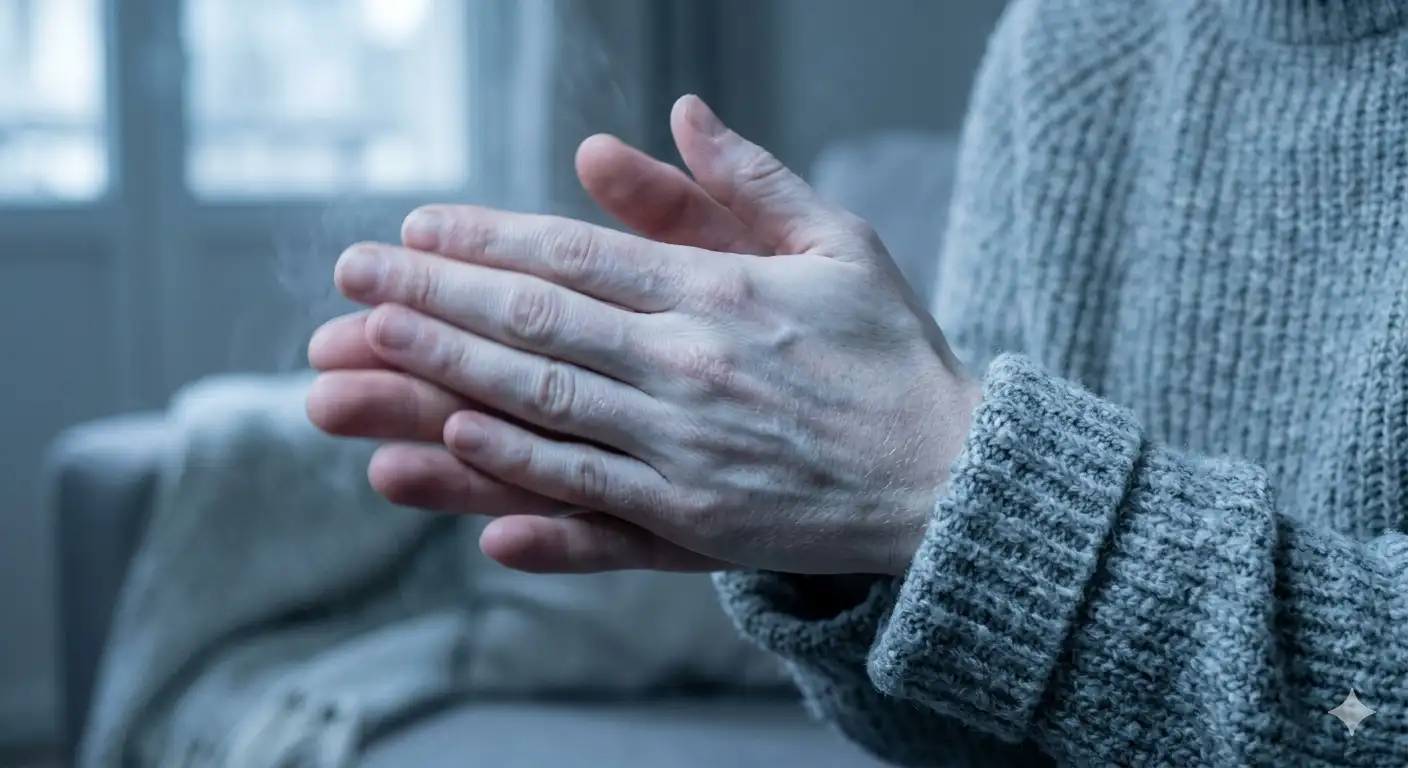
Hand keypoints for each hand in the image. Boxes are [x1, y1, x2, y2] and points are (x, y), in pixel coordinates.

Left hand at [309, 96, 981, 575]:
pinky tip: (452, 442)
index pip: (577, 255)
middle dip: (435, 294)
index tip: (415, 227)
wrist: (950, 479)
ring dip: (449, 370)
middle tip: (351, 277)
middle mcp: (691, 366)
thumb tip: (678, 113)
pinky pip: (584, 489)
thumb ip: (750, 179)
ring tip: (371, 343)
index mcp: (722, 292)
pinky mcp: (692, 521)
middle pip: (538, 321)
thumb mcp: (839, 242)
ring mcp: (686, 448)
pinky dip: (514, 465)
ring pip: (544, 402)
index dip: (487, 238)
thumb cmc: (892, 354)